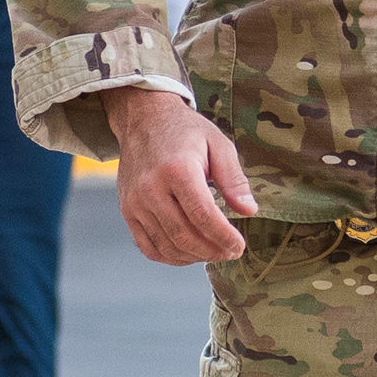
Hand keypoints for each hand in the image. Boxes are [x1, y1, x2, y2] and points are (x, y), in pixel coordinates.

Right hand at [107, 87, 256, 264]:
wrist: (144, 119)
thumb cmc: (185, 131)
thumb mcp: (218, 144)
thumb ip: (234, 179)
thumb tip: (249, 210)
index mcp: (178, 169)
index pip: (203, 216)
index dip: (224, 237)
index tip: (239, 246)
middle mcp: (151, 188)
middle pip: (184, 235)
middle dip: (212, 251)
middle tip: (230, 252)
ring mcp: (136, 202)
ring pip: (166, 245)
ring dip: (193, 257)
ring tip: (213, 252)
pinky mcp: (127, 210)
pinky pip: (148, 246)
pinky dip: (170, 257)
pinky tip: (189, 253)